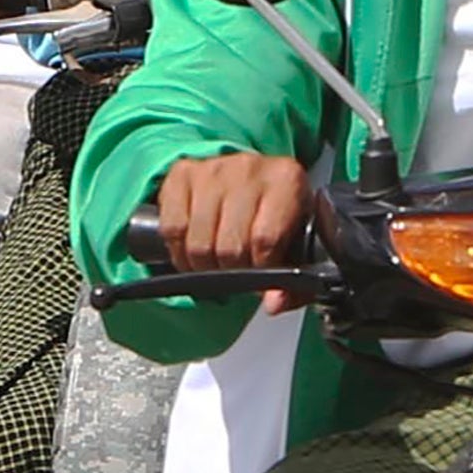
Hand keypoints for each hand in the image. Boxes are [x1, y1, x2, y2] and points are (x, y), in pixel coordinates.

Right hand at [142, 152, 318, 277]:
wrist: (256, 175)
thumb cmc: (278, 213)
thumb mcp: (299, 243)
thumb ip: (296, 283)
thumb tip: (273, 304)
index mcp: (287, 180)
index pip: (265, 240)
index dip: (261, 271)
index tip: (262, 282)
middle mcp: (248, 168)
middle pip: (230, 246)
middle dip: (233, 272)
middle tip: (239, 273)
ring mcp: (212, 169)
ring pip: (199, 242)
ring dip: (205, 267)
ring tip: (217, 266)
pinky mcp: (182, 173)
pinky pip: (173, 230)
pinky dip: (180, 253)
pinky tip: (194, 255)